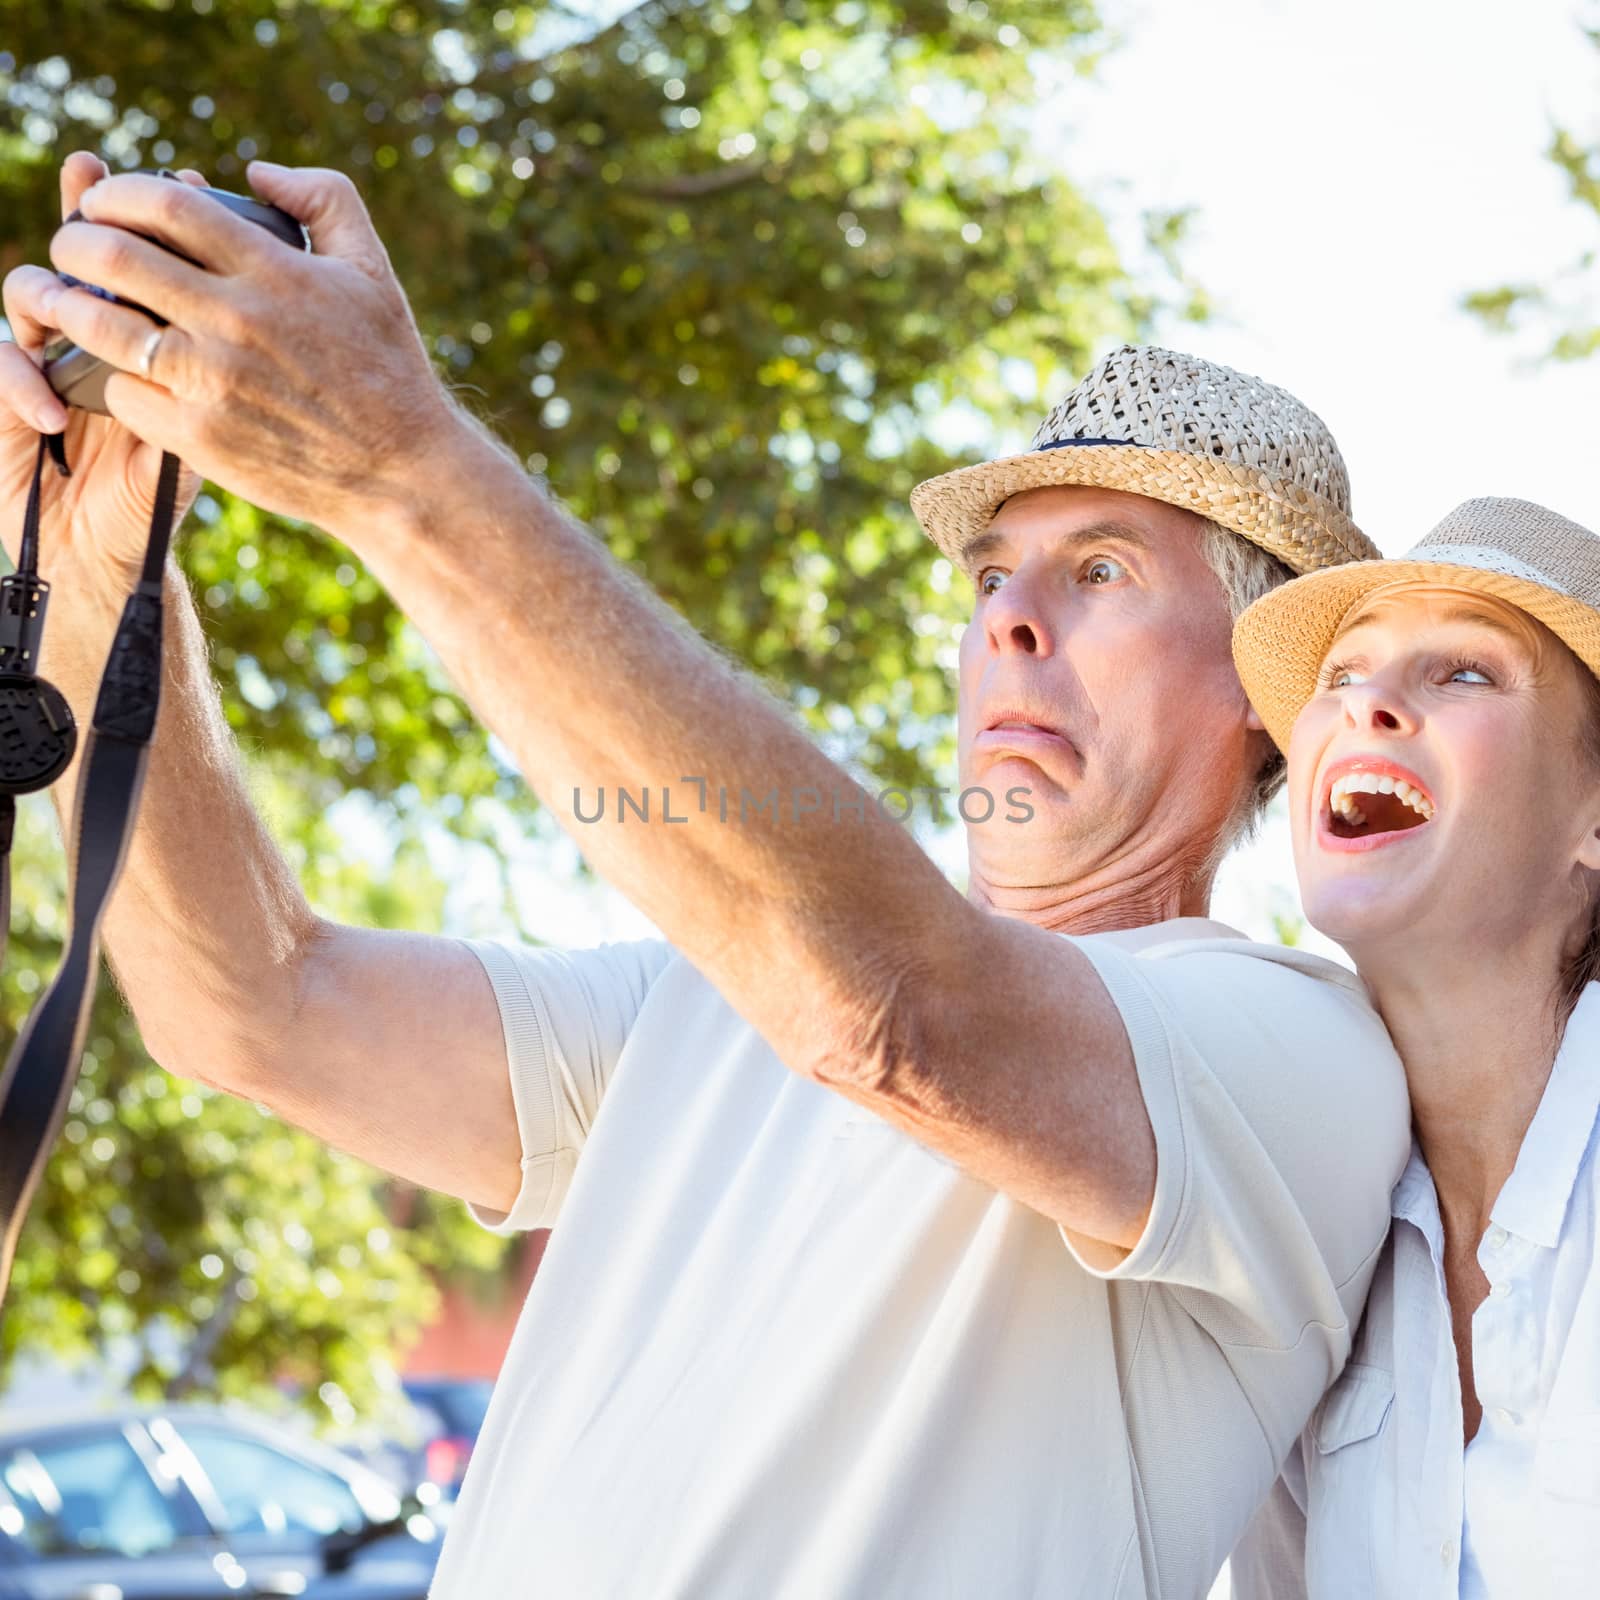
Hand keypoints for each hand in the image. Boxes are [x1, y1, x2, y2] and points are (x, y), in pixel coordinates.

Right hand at [0, 153, 209, 599]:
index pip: (150, 256)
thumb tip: (267, 330)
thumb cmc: (165, 498)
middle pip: (84, 257)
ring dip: (49, 296)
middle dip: (93, 223)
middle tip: (102, 202)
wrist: (109, 558)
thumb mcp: (211, 440)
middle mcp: (95, 338)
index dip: (157, 218)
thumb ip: (226, 383)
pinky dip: (20, 379)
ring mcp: (46, 364)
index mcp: (150, 337)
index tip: (188, 186)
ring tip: (67, 315)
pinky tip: (49, 408)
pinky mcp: (7, 400)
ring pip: (31, 297)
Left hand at [44, 161, 457, 542]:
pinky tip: (129, 373)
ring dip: (69, 305)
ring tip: (68, 301)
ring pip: (100, 325)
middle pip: (113, 255)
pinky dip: (114, 378)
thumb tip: (255, 172)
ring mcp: (215, 382)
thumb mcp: (374, 271)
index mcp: (274, 272)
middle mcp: (238, 322)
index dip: (117, 192)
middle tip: (71, 246)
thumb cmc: (389, 368)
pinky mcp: (202, 437)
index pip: (163, 204)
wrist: (403, 472)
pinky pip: (123, 393)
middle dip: (73, 239)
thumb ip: (324, 199)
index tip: (104, 202)